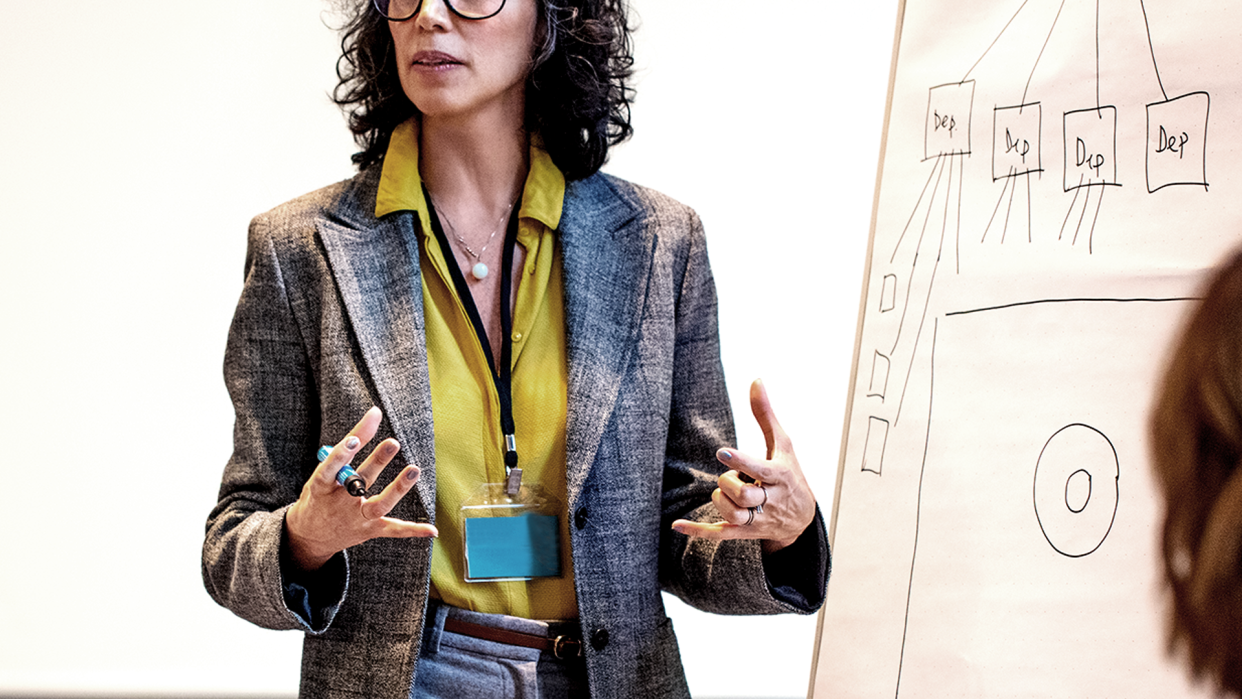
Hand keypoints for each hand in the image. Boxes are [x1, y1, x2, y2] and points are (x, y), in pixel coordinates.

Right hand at [285, 406, 437, 570]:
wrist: (311, 537)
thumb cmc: (320, 496)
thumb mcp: (321, 475)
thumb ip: (349, 447)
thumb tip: (374, 414)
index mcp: (321, 487)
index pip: (332, 466)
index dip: (342, 454)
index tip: (355, 440)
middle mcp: (340, 503)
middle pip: (360, 481)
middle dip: (377, 462)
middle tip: (393, 443)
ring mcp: (357, 518)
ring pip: (379, 505)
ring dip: (398, 489)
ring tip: (414, 470)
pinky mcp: (370, 530)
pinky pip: (394, 529)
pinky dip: (413, 530)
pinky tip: (432, 530)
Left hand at [671, 380, 816, 552]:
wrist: (802, 518)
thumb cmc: (790, 473)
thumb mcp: (782, 444)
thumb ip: (765, 414)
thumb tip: (756, 380)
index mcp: (780, 476)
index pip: (760, 470)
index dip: (741, 462)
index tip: (722, 452)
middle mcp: (771, 500)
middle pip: (744, 494)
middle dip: (730, 483)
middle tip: (732, 478)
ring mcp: (759, 519)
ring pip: (734, 514)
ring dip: (721, 501)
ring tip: (727, 492)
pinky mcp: (746, 532)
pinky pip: (721, 534)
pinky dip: (698, 531)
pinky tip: (677, 525)